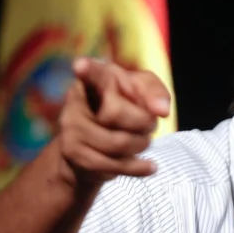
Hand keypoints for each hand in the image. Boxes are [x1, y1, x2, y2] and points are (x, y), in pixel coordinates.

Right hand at [56, 57, 170, 187]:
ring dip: (141, 144)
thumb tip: (162, 110)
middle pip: (115, 113)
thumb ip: (154, 91)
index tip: (81, 65)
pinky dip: (138, 167)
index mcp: (95, 76)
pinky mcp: (74, 154)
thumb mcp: (141, 91)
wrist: (93, 143)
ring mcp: (71, 128)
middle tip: (148, 124)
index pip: (92, 72)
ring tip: (143, 141)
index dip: (87, 69)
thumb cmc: (124, 107)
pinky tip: (150, 166)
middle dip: (142, 122)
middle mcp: (77, 100)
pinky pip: (113, 165)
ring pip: (118, 142)